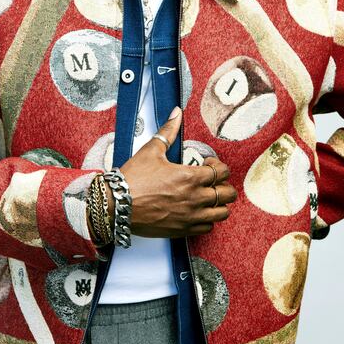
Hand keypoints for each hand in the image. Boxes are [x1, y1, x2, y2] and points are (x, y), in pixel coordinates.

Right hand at [120, 107, 236, 237]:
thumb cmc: (133, 179)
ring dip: (219, 204)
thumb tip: (176, 114)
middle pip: (227, 194)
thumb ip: (168, 131)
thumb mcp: (151, 150)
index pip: (222, 172)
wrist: (116, 205)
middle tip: (213, 181)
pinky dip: (207, 220)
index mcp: (190, 177)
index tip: (209, 164)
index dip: (219, 166)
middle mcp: (194, 198)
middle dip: (223, 185)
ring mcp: (190, 216)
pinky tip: (198, 211)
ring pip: (222, 213)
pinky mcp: (183, 230)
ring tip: (209, 197)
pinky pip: (208, 227)